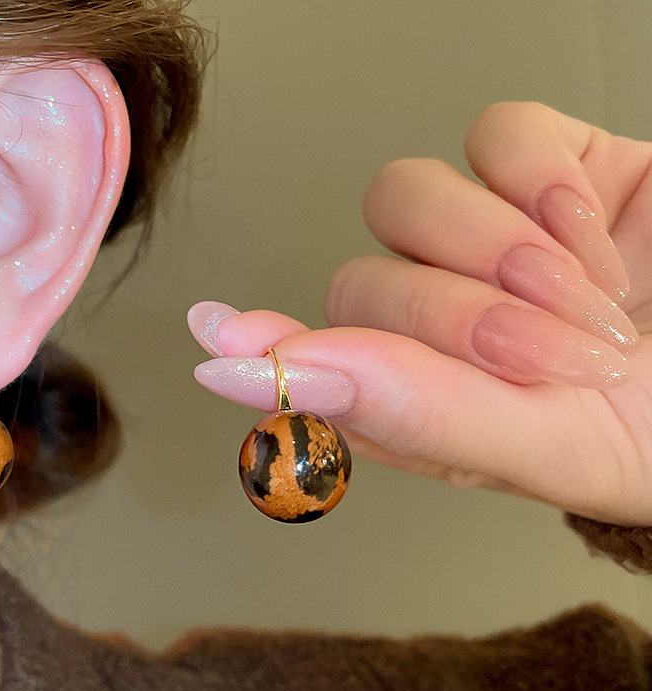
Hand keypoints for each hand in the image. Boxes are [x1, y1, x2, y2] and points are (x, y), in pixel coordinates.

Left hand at [189, 102, 651, 525]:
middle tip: (543, 355)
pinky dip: (537, 183)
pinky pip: (492, 135)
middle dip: (452, 319)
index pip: (313, 363)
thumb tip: (279, 378)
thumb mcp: (547, 443)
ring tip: (582, 302)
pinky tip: (587, 227)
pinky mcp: (541, 168)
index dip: (264, 348)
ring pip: (403, 198)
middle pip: (360, 283)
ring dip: (493, 254)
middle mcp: (437, 316)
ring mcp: (482, 236)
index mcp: (426, 396)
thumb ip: (415, 414)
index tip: (216, 336)